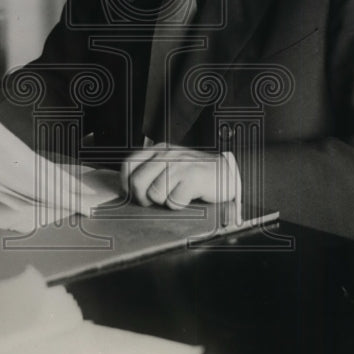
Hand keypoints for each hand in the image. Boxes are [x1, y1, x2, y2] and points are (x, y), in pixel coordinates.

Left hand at [121, 143, 238, 209]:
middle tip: (155, 200)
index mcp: (159, 150)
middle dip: (143, 198)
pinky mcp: (192, 178)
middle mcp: (167, 154)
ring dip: (165, 201)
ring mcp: (180, 165)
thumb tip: (127, 189)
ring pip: (155, 194)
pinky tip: (187, 196)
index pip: (128, 165)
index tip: (133, 194)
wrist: (227, 174)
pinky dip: (180, 204)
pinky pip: (173, 201)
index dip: (126, 184)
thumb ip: (150, 171)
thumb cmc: (196, 173)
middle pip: (137, 182)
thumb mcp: (170, 164)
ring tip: (177, 194)